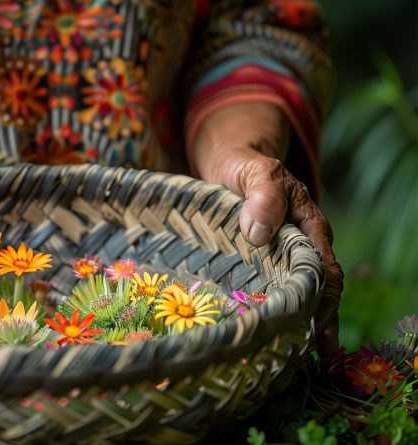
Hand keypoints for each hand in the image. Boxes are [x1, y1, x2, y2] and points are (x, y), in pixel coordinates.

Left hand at [189, 103, 343, 358]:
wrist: (229, 161)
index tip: (316, 330)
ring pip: (293, 293)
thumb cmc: (244, 165)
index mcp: (307, 227)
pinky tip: (263, 335)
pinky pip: (269, 288)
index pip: (322, 271)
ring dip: (294, 322)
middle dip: (315, 324)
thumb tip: (259, 234)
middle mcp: (298, 246)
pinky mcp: (256, 260)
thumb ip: (261, 195)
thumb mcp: (254, 171)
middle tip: (308, 358)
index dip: (323, 302)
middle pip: (314, 290)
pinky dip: (272, 310)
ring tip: (288, 357)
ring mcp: (277, 255)